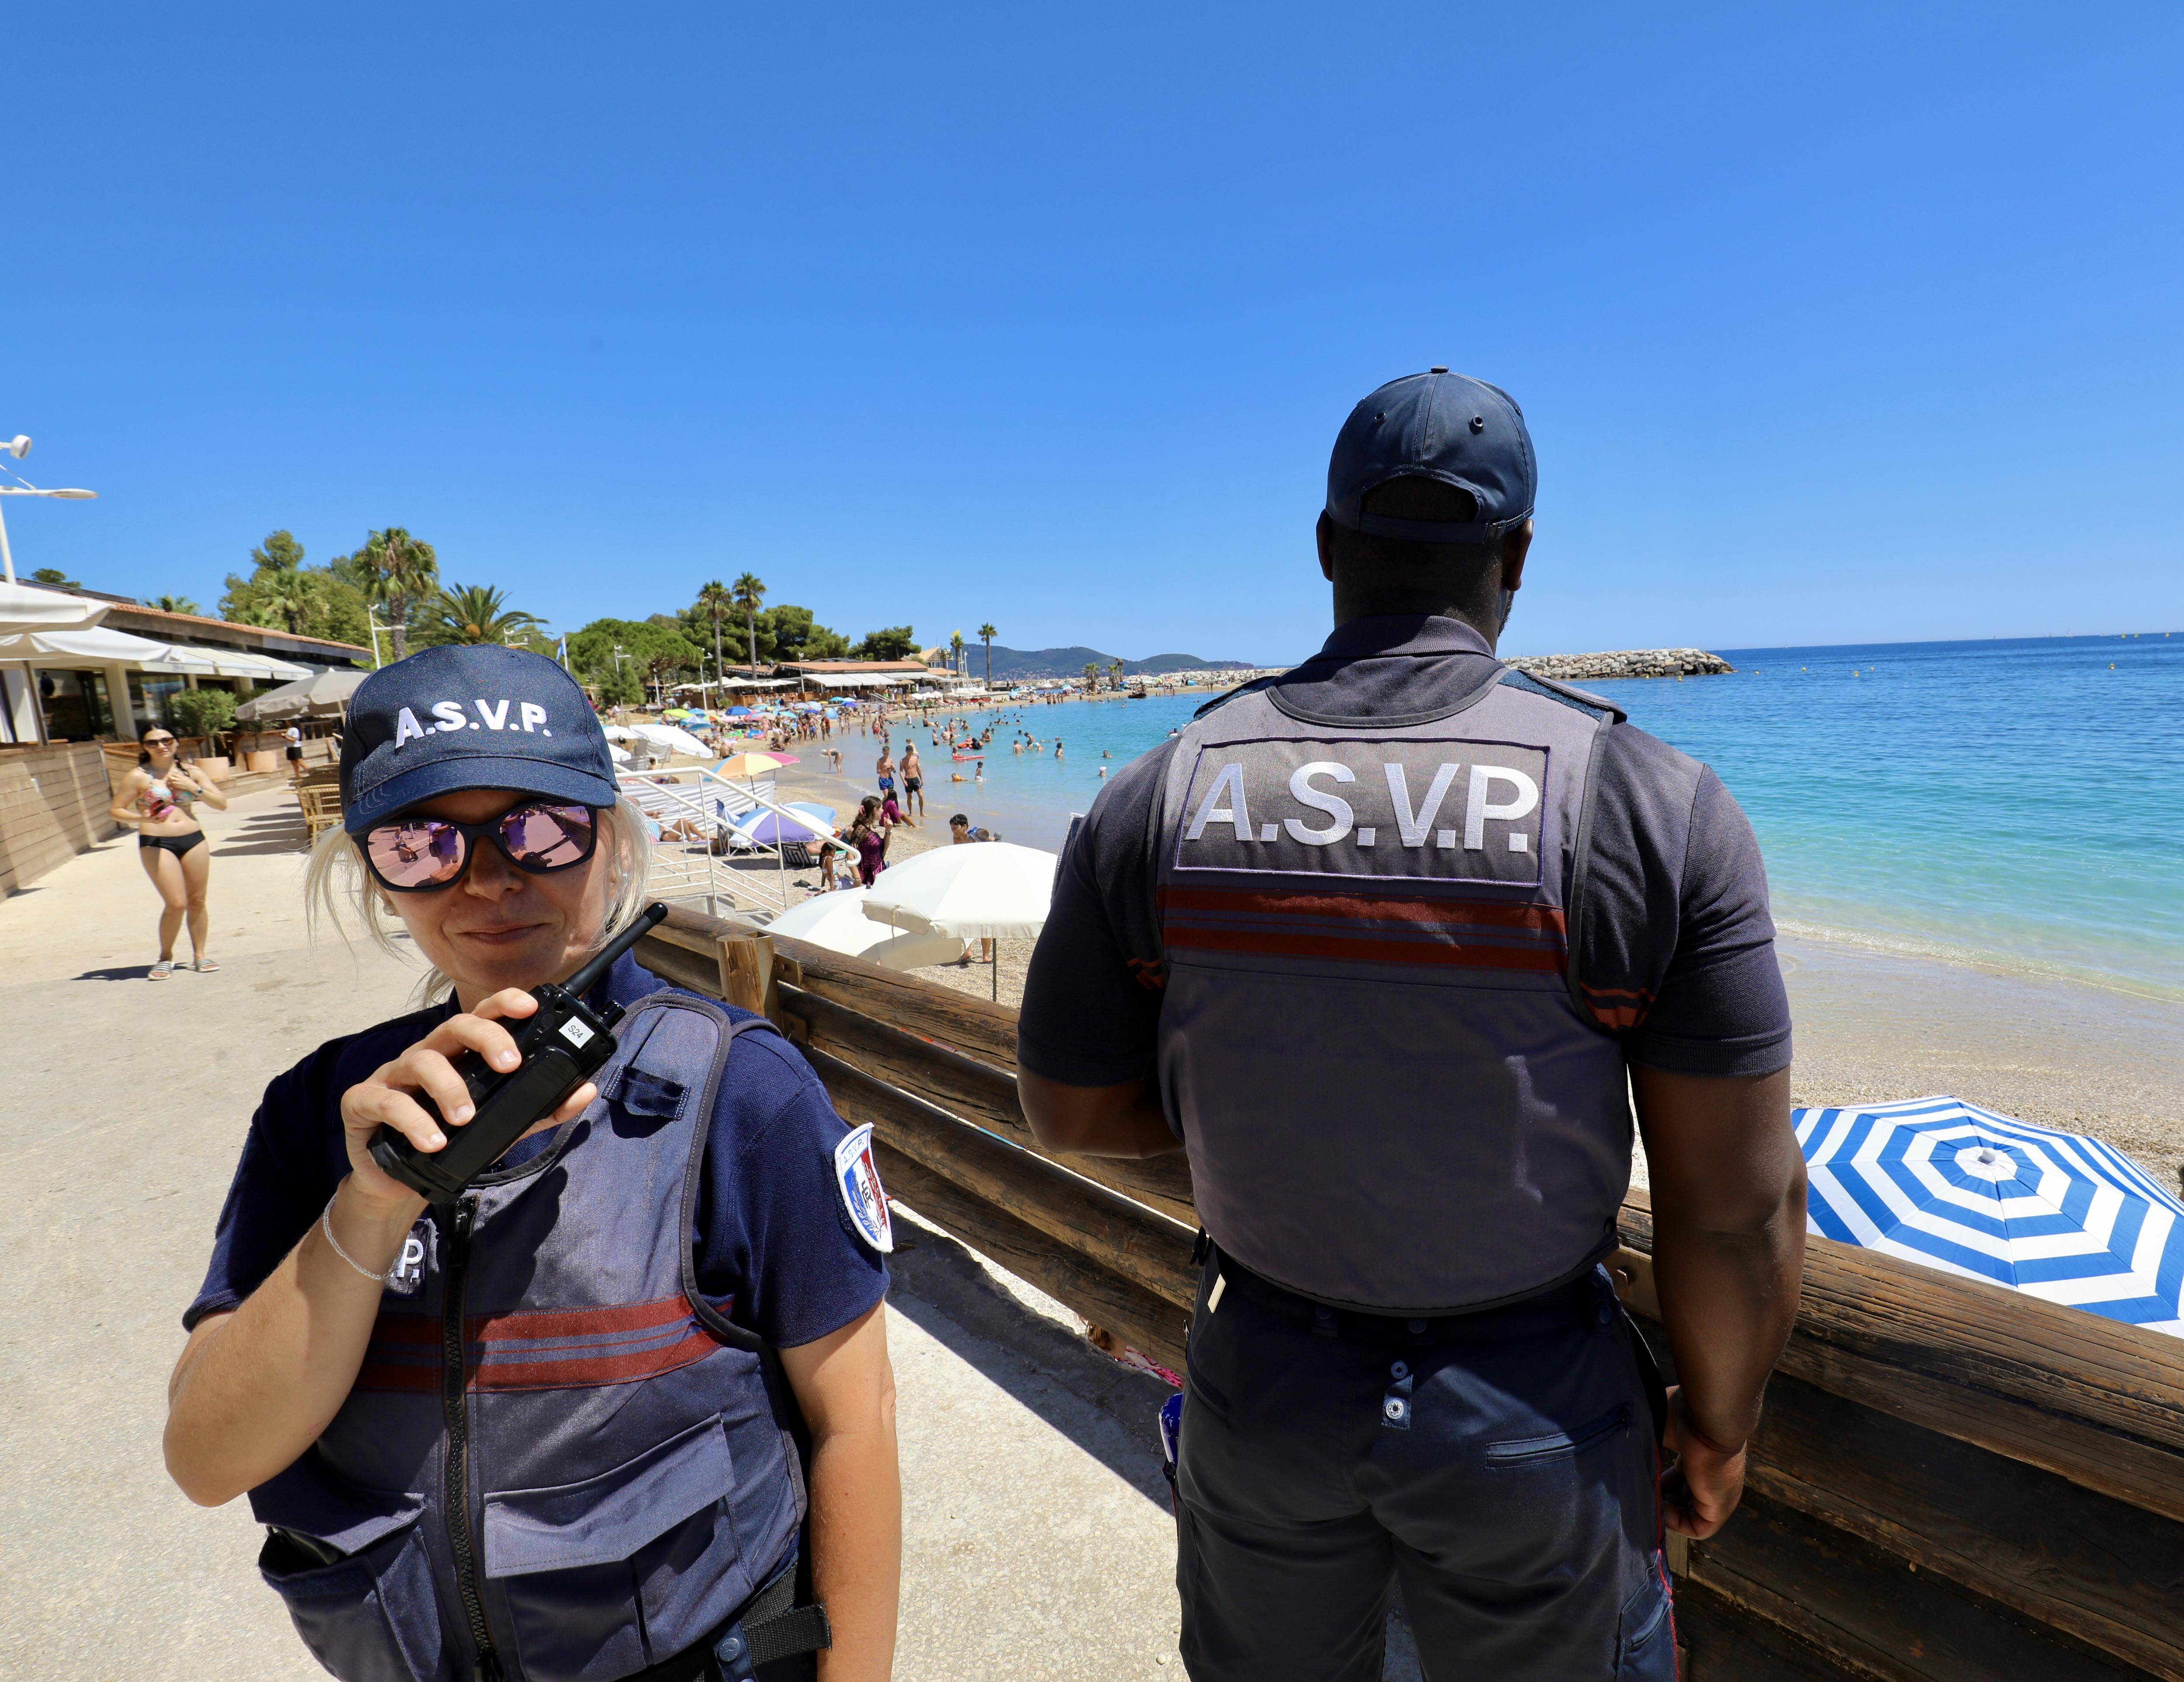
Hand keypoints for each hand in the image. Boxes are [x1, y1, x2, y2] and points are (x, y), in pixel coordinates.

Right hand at [337, 988, 598, 1213]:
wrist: (399, 1182)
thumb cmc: (453, 1141)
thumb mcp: (503, 1125)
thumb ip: (542, 1109)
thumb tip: (584, 1091)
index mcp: (459, 1054)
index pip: (482, 1016)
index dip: (504, 1003)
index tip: (530, 1006)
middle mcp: (427, 1055)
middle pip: (453, 1026)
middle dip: (485, 1038)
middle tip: (510, 1065)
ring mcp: (393, 1076)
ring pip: (421, 1061)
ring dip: (449, 1087)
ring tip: (465, 1117)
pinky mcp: (364, 1101)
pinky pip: (387, 1102)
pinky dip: (413, 1121)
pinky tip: (433, 1141)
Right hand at [1658, 1386, 1746, 1539]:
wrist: (1709, 1418)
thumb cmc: (1687, 1414)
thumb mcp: (1664, 1428)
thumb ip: (1653, 1441)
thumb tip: (1629, 1451)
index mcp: (1703, 1456)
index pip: (1682, 1477)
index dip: (1662, 1480)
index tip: (1647, 1474)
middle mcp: (1713, 1477)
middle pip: (1684, 1496)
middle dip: (1662, 1497)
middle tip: (1645, 1488)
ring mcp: (1718, 1494)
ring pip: (1689, 1513)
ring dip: (1666, 1510)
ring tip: (1649, 1497)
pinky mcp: (1719, 1508)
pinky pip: (1697, 1528)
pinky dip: (1676, 1523)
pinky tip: (1661, 1506)